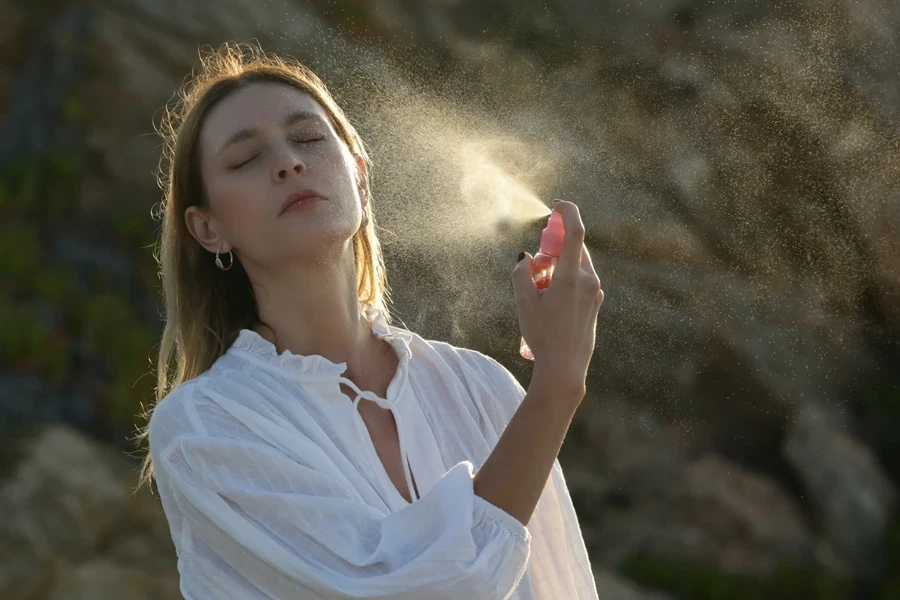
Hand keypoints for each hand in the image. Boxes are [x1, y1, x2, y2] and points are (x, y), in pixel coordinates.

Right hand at [511, 200, 603, 400]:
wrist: (565, 369)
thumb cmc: (542, 335)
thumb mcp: (523, 302)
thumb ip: (521, 272)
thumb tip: (526, 257)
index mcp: (570, 275)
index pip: (575, 231)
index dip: (567, 212)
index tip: (556, 205)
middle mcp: (588, 280)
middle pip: (573, 248)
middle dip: (554, 245)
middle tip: (537, 258)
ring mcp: (594, 293)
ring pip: (577, 264)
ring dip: (558, 264)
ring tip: (540, 285)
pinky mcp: (594, 304)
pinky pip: (581, 280)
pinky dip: (565, 277)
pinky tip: (550, 299)